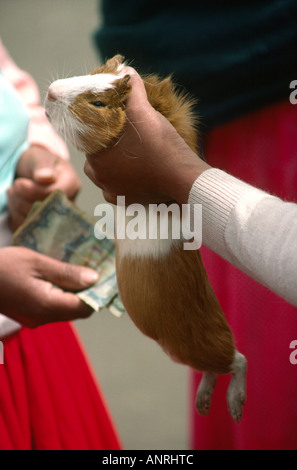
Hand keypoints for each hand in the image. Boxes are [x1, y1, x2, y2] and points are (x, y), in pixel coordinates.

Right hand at [0, 246, 98, 326]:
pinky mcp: (28, 315)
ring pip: (66, 309)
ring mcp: (35, 319)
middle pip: (77, 310)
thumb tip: (94, 279)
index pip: (86, 307)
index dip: (99, 293)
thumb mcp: (37, 262)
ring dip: (75, 292)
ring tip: (80, 269)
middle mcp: (43, 318)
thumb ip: (67, 273)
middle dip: (89, 291)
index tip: (108, 275)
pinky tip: (62, 276)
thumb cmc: (3, 266)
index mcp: (47, 306)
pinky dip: (62, 294)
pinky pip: (53, 307)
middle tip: (96, 268)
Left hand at [7, 145, 80, 230]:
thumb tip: (46, 177)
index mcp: (72, 184)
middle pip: (46, 210)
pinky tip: (16, 205)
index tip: (19, 183)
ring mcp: (59, 217)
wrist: (33, 173)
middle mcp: (69, 204)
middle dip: (23, 200)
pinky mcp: (46, 226)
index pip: (55, 195)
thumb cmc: (39, 163)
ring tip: (14, 193)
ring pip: (36, 221)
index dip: (34, 191)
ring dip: (18, 207)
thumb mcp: (40, 158)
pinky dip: (17, 217)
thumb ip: (43, 166)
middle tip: (14, 188)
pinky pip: (30, 228)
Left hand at [84, 68, 209, 205]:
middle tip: (123, 137)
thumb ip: (131, 91)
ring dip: (115, 163)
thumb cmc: (161, 147)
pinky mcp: (127, 203)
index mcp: (96, 159)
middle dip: (107, 146)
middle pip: (97, 157)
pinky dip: (126, 180)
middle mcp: (100, 179)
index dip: (100, 129)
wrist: (184, 179)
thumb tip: (123, 69)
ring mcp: (113, 194)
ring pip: (108, 173)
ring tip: (132, 153)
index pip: (89, 139)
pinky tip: (137, 171)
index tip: (113, 124)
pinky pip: (120, 189)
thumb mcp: (144, 114)